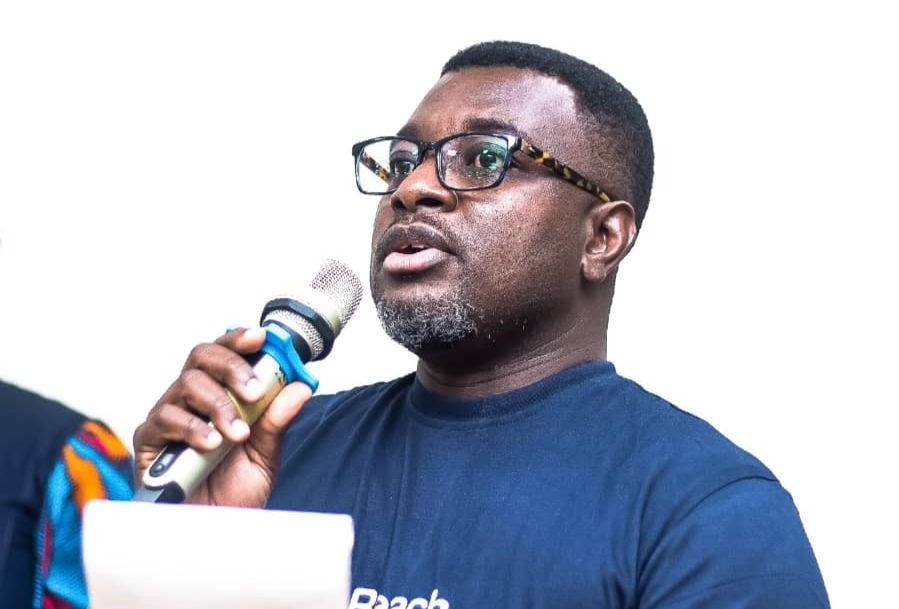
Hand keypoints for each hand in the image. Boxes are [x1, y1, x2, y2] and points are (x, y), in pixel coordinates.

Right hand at [133, 327, 312, 506]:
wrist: (211, 530)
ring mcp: (168, 416)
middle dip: (232, 368)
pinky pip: (165, 419)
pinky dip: (193, 428)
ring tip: (237, 434)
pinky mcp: (148, 441)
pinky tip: (210, 444)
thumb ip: (277, 420)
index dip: (239, 339)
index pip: (225, 353)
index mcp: (221, 393)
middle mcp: (192, 398)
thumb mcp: (266, 453)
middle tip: (254, 392)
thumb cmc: (234, 489)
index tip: (261, 337)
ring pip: (187, 385)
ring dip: (219, 405)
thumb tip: (300, 386)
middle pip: (202, 357)